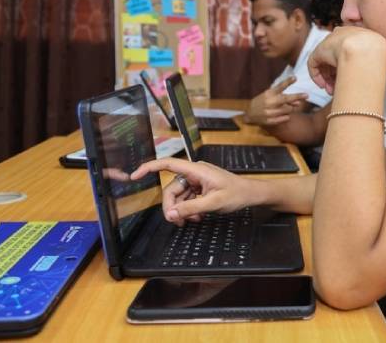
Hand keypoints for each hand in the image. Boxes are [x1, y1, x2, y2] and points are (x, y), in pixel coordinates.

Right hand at [130, 158, 258, 225]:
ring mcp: (196, 181)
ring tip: (193, 220)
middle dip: (172, 206)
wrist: (251, 195)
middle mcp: (193, 173)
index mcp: (196, 170)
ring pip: (178, 196)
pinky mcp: (200, 189)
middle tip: (177, 222)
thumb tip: (171, 214)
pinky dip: (189, 209)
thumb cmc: (236, 194)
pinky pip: (186, 199)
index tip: (134, 176)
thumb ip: (191, 208)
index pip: (167, 164)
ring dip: (182, 210)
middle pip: (171, 188)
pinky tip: (197, 217)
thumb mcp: (214, 202)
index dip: (148, 168)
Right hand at [244, 76, 308, 125]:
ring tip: (284, 108)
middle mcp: (269, 102)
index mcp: (269, 94)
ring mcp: (270, 112)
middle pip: (286, 98)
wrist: (249, 114)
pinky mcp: (270, 121)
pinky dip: (286, 116)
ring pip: (288, 109)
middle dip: (297, 96)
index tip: (295, 78)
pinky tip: (281, 115)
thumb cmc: (262, 102)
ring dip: (290, 108)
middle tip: (307, 95)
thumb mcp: (269, 95)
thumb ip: (283, 97)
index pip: (280, 86)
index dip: (287, 82)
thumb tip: (298, 102)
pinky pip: (286, 118)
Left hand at [307, 27, 385, 94]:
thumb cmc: (372, 53)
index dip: (346, 68)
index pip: (346, 53)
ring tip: (331, 90)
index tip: (348, 79)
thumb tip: (367, 75)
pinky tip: (322, 85)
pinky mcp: (319, 50)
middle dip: (335, 76)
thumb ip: (367, 62)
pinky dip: (317, 76)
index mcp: (354, 36)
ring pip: (325, 63)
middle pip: (335, 59)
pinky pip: (314, 63)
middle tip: (337, 88)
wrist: (363, 48)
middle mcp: (340, 38)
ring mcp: (329, 43)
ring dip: (327, 79)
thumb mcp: (373, 56)